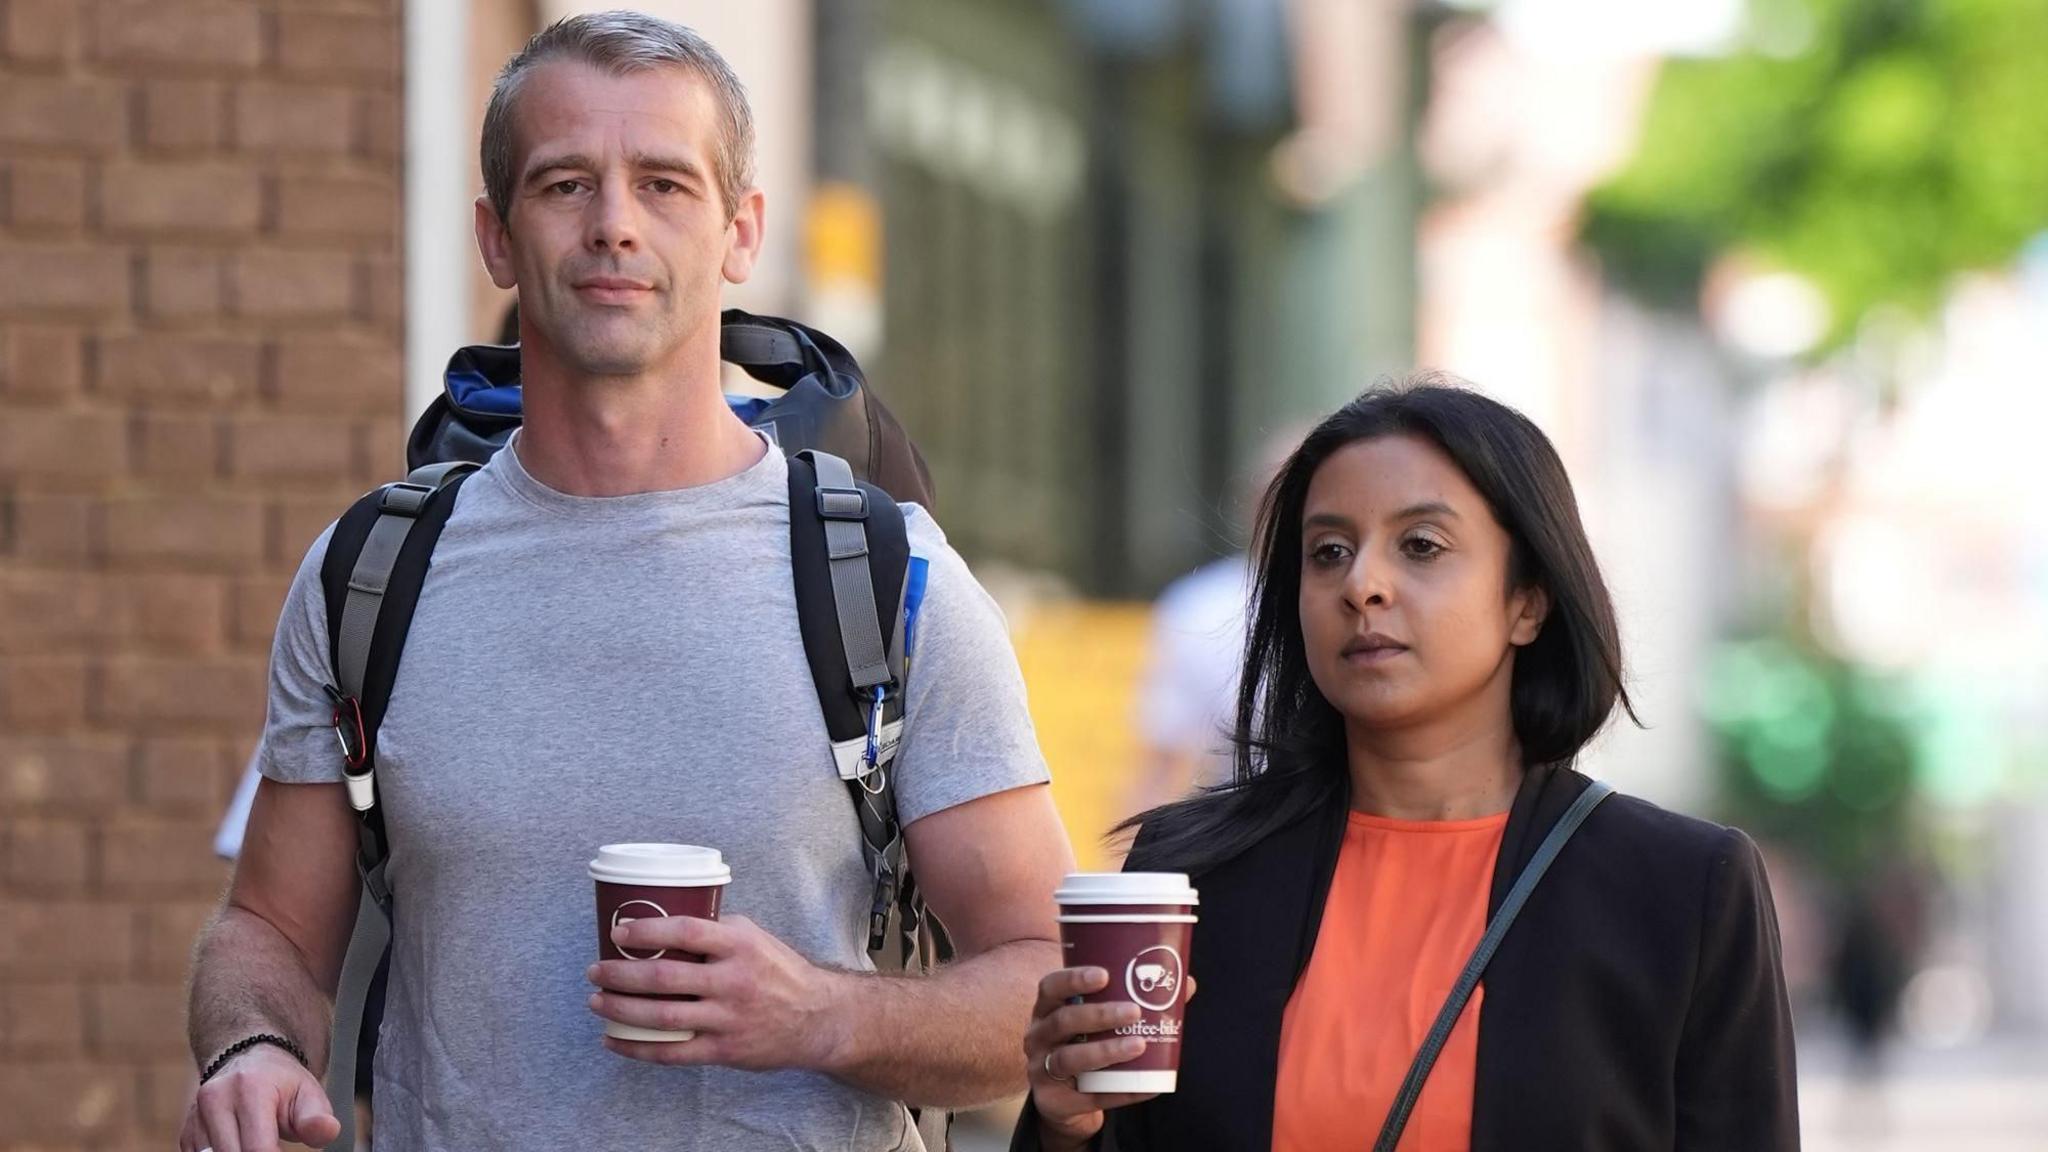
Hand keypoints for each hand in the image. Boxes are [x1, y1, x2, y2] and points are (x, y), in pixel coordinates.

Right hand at [178, 1043, 338, 1151]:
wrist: (250, 1062)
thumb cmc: (284, 1083)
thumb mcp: (309, 1094)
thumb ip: (317, 1117)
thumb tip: (326, 1131)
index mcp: (249, 1089)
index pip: (257, 1148)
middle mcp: (215, 1100)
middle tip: (277, 1148)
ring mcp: (195, 1117)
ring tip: (261, 1143)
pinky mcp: (187, 1132)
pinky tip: (241, 1146)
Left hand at [587, 914, 847, 1071]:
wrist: (816, 1017)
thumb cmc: (779, 971)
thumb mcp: (755, 938)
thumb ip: (716, 931)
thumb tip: (665, 923)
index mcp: (740, 945)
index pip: (686, 930)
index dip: (647, 930)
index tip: (618, 932)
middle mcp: (733, 981)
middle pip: (663, 976)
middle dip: (620, 974)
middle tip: (595, 970)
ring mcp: (728, 1018)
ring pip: (661, 1016)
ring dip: (620, 1009)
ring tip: (597, 1002)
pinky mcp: (724, 1050)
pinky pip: (672, 1052)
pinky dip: (637, 1049)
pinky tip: (614, 1041)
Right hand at [1024, 966, 1195, 1150]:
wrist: (1066, 1099)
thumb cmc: (1086, 1045)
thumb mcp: (1097, 1023)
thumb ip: (1134, 1001)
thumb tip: (1186, 984)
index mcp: (1046, 1010)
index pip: (1050, 987)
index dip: (1073, 979)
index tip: (1104, 974)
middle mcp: (1037, 1037)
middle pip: (1062, 1021)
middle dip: (1099, 1015)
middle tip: (1134, 1011)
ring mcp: (1041, 1070)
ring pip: (1068, 1059)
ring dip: (1105, 1051)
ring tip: (1138, 1045)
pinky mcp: (1053, 1102)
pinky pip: (1088, 1098)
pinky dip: (1119, 1092)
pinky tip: (1145, 1086)